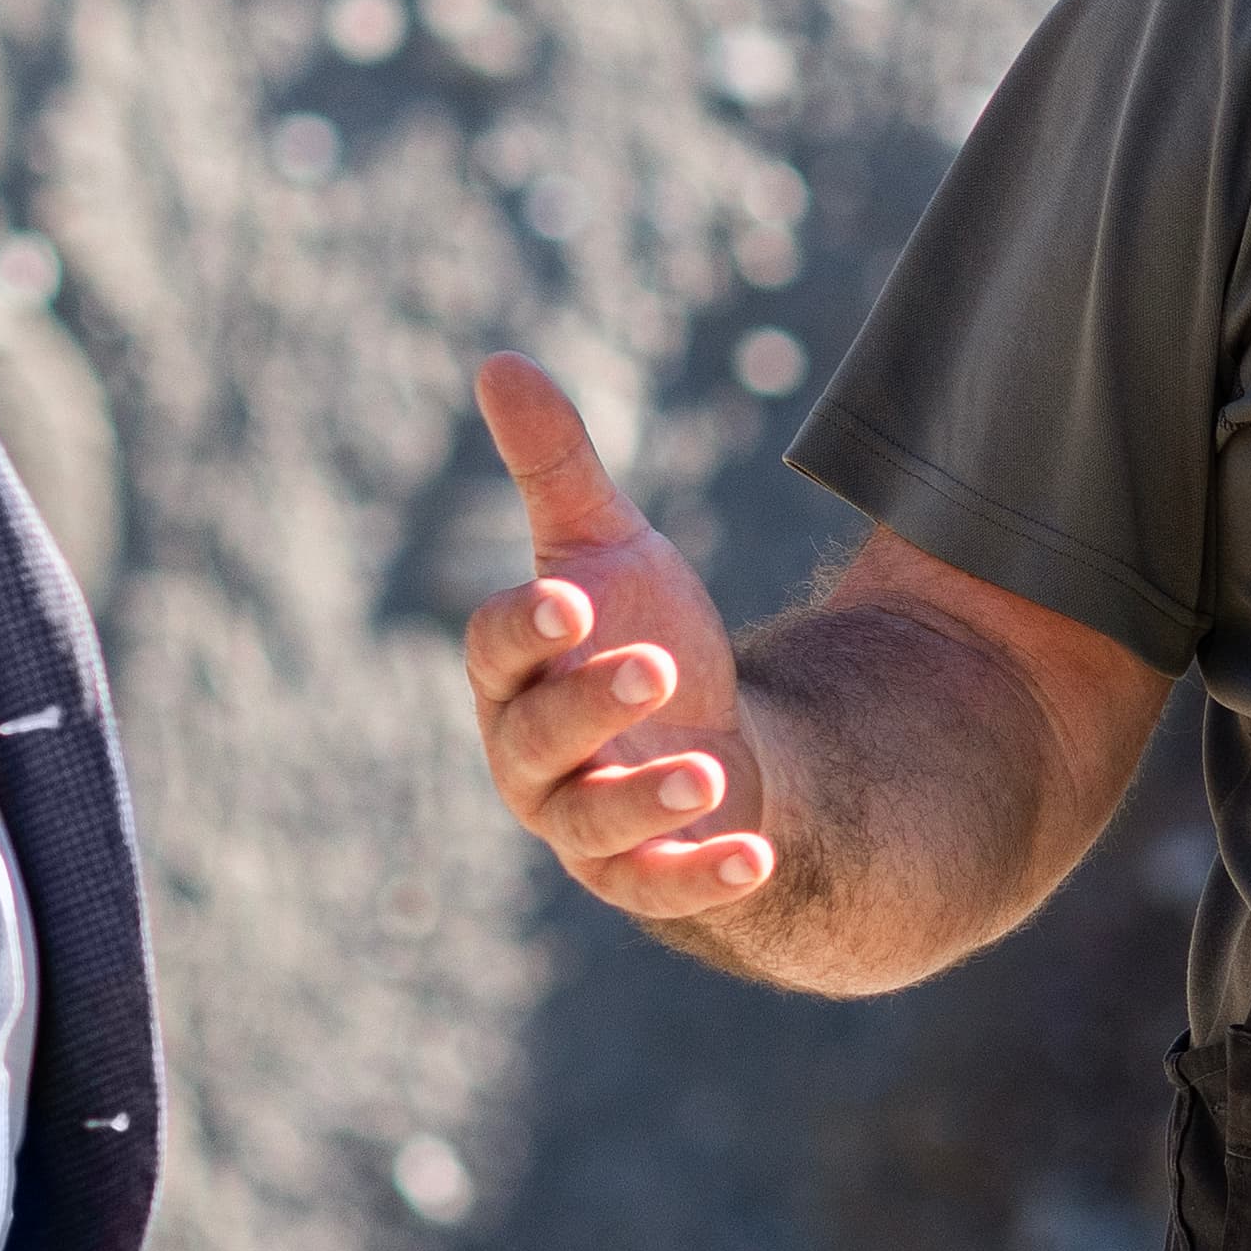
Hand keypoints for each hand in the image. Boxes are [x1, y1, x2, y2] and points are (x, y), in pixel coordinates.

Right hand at [465, 353, 779, 920]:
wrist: (700, 736)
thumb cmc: (634, 630)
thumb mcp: (609, 545)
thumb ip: (556, 465)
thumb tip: (499, 360)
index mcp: (511, 670)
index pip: (494, 648)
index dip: (526, 626)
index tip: (573, 598)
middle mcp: (528, 754)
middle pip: (536, 738)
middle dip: (589, 706)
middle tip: (656, 666)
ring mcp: (579, 823)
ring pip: (588, 827)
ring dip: (641, 804)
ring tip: (706, 774)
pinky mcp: (637, 876)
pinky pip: (657, 891)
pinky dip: (700, 878)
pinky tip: (756, 855)